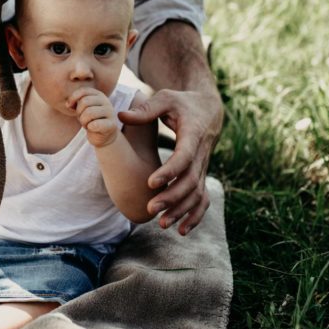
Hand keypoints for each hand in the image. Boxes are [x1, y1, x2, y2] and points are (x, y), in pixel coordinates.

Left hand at [68, 88, 118, 148]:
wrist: (103, 136)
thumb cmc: (90, 120)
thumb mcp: (81, 109)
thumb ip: (75, 103)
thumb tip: (68, 104)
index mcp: (98, 95)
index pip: (83, 91)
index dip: (73, 98)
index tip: (69, 106)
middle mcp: (106, 101)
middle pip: (85, 102)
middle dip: (79, 112)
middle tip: (82, 119)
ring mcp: (110, 112)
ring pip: (89, 113)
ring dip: (83, 121)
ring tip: (86, 124)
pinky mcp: (112, 124)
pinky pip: (95, 124)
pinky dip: (90, 127)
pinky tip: (92, 128)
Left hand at [119, 89, 222, 234]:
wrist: (208, 109)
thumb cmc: (182, 102)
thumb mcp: (166, 98)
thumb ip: (145, 109)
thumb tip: (120, 116)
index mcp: (193, 134)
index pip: (183, 157)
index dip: (169, 171)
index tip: (151, 182)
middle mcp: (201, 154)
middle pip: (190, 181)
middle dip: (171, 198)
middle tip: (150, 208)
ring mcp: (203, 167)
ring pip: (197, 194)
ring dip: (181, 211)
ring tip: (161, 223)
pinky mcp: (201, 175)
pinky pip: (203, 199)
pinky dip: (194, 216)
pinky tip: (180, 230)